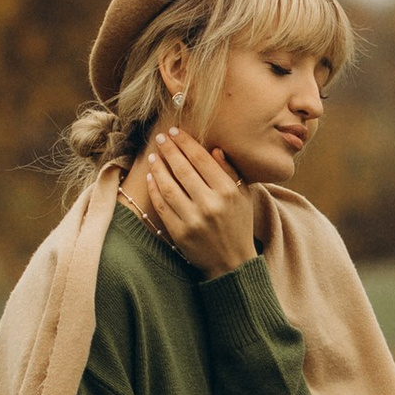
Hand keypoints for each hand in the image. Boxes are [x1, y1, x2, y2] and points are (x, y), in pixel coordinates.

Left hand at [133, 124, 253, 277]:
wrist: (232, 262)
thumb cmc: (239, 224)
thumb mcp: (243, 196)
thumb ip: (230, 171)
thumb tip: (215, 149)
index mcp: (227, 191)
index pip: (201, 160)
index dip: (185, 143)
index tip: (175, 132)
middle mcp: (210, 204)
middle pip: (182, 169)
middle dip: (169, 150)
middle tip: (161, 138)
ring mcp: (193, 220)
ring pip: (168, 186)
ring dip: (158, 168)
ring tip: (153, 155)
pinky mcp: (179, 233)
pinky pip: (162, 206)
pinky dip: (154, 189)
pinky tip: (151, 177)